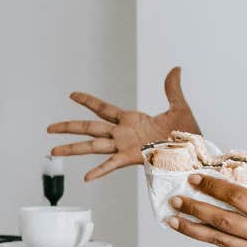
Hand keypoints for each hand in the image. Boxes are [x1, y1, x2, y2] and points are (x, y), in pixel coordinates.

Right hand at [47, 66, 200, 182]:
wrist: (197, 154)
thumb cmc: (189, 136)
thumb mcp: (179, 107)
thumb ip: (172, 88)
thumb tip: (176, 68)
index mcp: (131, 120)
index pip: (103, 108)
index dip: (87, 101)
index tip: (72, 95)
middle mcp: (123, 133)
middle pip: (89, 128)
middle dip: (69, 127)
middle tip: (49, 128)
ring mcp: (125, 146)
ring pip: (93, 146)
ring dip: (73, 148)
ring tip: (53, 151)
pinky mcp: (133, 158)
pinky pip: (112, 164)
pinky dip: (99, 171)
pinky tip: (85, 178)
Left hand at [168, 175, 246, 246]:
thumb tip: (230, 176)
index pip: (239, 198)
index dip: (214, 187)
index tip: (196, 179)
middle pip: (224, 220)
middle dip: (196, 209)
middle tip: (176, 199)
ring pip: (219, 239)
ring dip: (192, 228)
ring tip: (173, 219)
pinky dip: (210, 237)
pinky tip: (194, 229)